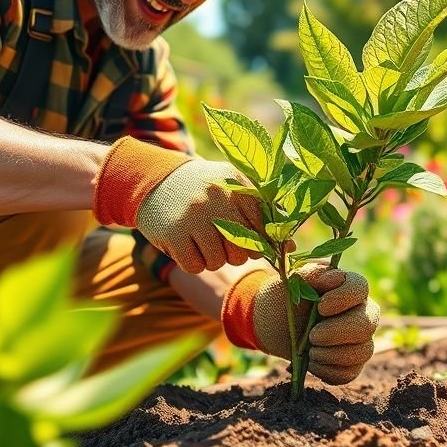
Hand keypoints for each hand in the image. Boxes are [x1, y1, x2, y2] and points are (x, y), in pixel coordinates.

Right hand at [93, 137, 263, 273]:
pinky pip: (195, 266)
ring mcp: (195, 215)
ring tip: (201, 240)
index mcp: (238, 184)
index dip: (258, 242)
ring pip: (219, 262)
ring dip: (211, 259)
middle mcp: (218, 197)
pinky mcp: (173, 232)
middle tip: (220, 240)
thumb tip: (290, 246)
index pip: (264, 228)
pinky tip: (186, 244)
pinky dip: (192, 262)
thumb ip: (264, 213)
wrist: (156, 179)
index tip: (246, 239)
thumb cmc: (205, 190)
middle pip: (243, 251)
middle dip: (233, 253)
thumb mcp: (234, 188)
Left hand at [221, 263, 379, 384]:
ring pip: (363, 351)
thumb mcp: (292, 282)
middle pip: (367, 324)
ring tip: (310, 352)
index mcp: (348, 286)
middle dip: (338, 333)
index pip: (360, 287)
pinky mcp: (351, 363)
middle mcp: (361, 311)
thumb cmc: (285, 297)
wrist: (274, 323)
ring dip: (332, 355)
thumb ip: (312, 274)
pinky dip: (329, 371)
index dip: (344, 298)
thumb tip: (335, 277)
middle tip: (312, 336)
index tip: (321, 307)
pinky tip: (312, 363)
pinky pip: (350, 373)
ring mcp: (359, 339)